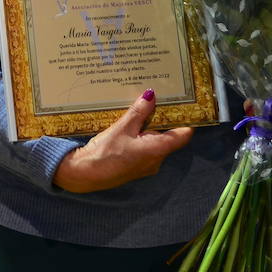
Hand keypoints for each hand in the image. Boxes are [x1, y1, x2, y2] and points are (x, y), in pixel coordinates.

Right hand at [53, 91, 193, 193]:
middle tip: (160, 100)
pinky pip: (146, 149)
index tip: (185, 105)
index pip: (184, 135)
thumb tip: (151, 96)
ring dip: (151, 128)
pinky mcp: (137, 167)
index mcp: (158, 150)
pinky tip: (131, 128)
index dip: (187, 120)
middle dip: (164, 120)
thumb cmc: (105, 153)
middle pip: (170, 137)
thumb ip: (139, 112)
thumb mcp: (122, 128)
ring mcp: (147, 166)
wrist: (85, 175)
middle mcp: (157, 160)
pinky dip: (142, 138)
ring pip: (156, 143)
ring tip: (143, 110)